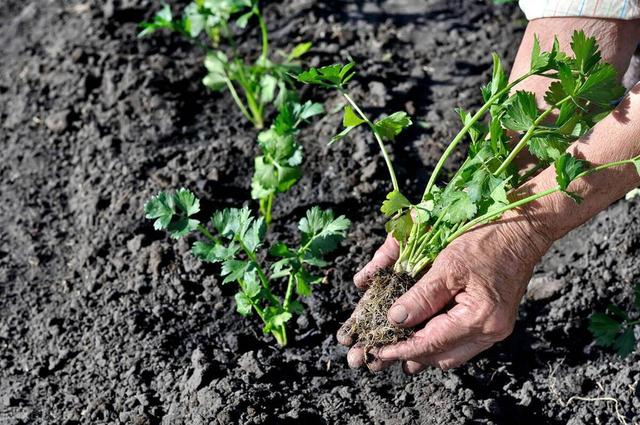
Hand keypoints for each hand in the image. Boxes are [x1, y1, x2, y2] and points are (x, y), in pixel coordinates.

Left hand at [337, 213, 552, 372]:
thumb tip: (394, 320)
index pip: (431, 344)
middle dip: (410, 356)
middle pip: (441, 356)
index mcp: (480, 318)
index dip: (401, 349)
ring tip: (396, 349)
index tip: (377, 351)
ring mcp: (496, 329)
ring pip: (452, 354)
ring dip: (424, 352)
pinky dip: (440, 341)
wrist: (522, 229)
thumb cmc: (485, 240)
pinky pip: (463, 343)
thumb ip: (421, 296)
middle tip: (381, 353)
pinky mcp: (495, 322)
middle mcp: (491, 331)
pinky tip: (421, 335)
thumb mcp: (448, 265)